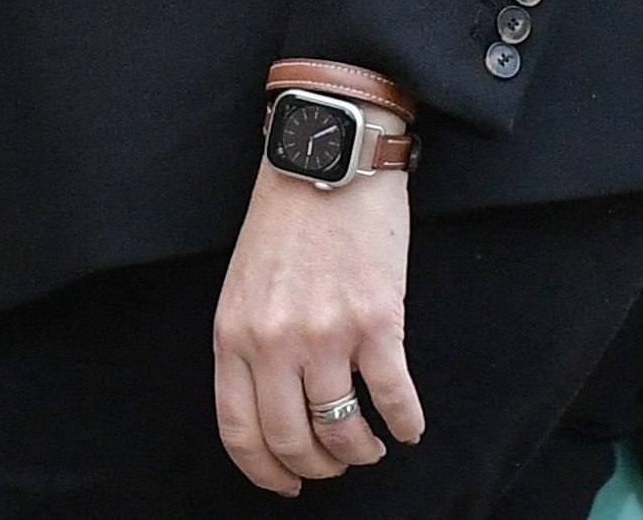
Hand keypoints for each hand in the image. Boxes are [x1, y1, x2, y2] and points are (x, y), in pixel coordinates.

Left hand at [211, 150, 426, 492]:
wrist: (329, 158)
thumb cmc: (286, 218)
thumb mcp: (243, 284)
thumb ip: (249, 343)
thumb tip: (273, 408)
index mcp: (234, 334)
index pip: (241, 431)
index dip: (265, 471)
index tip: (287, 484)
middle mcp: (275, 342)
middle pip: (292, 440)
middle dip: (318, 467)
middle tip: (335, 464)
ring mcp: (327, 333)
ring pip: (344, 429)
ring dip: (361, 451)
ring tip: (371, 446)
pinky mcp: (377, 319)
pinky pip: (395, 396)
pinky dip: (405, 423)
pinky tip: (408, 427)